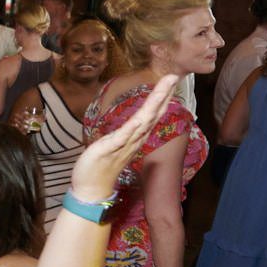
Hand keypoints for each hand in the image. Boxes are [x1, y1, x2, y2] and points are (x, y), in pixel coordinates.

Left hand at [69, 75, 178, 200]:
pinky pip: (125, 135)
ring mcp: (125, 144)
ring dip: (155, 103)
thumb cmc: (101, 166)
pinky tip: (143, 116)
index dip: (162, 97)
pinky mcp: (112, 148)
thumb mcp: (115, 145)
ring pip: (144, 120)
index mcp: (135, 137)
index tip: (172, 81)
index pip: (152, 114)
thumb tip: (130, 124)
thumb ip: (124, 135)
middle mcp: (134, 139)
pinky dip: (135, 125)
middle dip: (164, 95)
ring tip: (165, 87)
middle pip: (153, 114)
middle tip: (175, 77)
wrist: (91, 189)